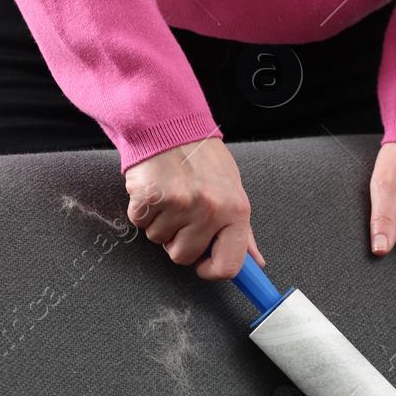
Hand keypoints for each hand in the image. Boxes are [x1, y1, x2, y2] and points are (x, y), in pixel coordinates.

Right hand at [125, 137, 263, 278]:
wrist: (169, 124)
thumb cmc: (202, 156)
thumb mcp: (232, 190)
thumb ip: (242, 231)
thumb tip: (255, 262)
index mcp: (235, 211)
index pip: (229, 265)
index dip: (211, 271)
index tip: (203, 265)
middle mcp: (210, 210)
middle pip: (184, 256)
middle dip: (178, 240)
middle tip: (182, 212)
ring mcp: (179, 204)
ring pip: (159, 240)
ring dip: (160, 222)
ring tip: (169, 194)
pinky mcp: (150, 197)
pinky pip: (140, 223)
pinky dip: (143, 210)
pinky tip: (155, 189)